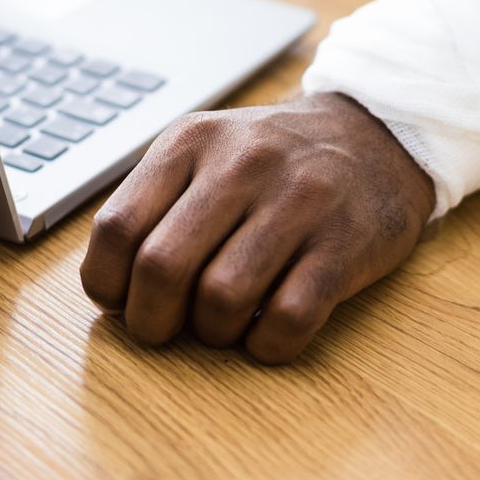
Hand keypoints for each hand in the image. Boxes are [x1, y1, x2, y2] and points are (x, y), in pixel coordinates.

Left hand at [80, 92, 435, 363]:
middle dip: (151, 321)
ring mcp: (298, 201)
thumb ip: (155, 204)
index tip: (121, 300)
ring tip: (223, 323)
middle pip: (162, 268)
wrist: (373, 135)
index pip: (117, 228)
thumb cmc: (271, 161)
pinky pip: (288, 319)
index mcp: (191, 142)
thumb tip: (111, 289)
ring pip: (222, 299)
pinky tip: (267, 330)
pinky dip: (267, 344)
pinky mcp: (345, 242)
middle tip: (164, 330)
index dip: (107, 283)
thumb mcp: (205, 151)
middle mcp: (242, 164)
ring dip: (213, 334)